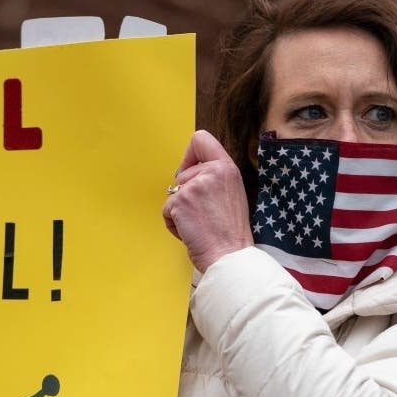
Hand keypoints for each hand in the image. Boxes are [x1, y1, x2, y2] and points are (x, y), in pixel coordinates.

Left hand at [162, 130, 253, 271]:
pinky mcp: (180, 202)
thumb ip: (214, 179)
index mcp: (227, 168)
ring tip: (200, 225)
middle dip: (185, 194)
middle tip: (203, 214)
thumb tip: (187, 175)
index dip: (189, 155)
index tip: (190, 172)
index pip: (201, 139)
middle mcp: (212, 171)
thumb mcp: (231, 194)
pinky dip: (173, 224)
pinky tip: (191, 232)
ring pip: (173, 194)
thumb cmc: (229, 234)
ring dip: (179, 212)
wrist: (229, 256)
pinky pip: (166, 210)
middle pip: (181, 173)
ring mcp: (194, 186)